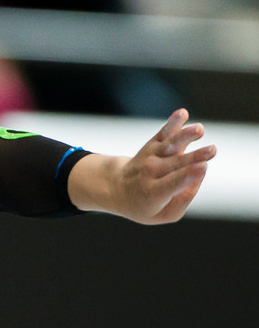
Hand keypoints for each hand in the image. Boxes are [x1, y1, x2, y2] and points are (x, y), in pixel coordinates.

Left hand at [73, 109, 215, 224]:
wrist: (116, 187)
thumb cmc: (146, 204)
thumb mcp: (163, 214)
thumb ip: (183, 199)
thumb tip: (199, 174)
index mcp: (152, 192)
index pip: (171, 184)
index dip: (186, 176)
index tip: (202, 168)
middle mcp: (150, 172)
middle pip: (175, 163)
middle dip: (194, 157)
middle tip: (212, 151)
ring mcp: (151, 156)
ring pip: (168, 145)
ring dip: (184, 136)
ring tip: (198, 130)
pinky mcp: (154, 144)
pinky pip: (164, 133)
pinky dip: (172, 123)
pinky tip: (182, 113)